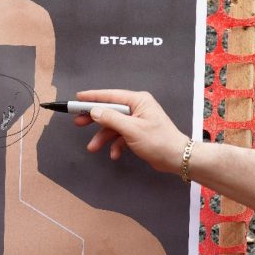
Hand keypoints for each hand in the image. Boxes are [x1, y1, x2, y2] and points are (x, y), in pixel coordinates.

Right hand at [73, 89, 188, 174]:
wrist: (176, 158)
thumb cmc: (157, 141)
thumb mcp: (131, 129)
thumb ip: (111, 119)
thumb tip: (94, 111)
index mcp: (138, 101)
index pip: (110, 95)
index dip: (93, 97)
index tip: (77, 98)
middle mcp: (137, 108)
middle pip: (110, 110)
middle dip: (94, 119)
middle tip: (78, 122)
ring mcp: (137, 121)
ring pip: (113, 125)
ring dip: (103, 137)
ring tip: (92, 147)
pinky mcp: (138, 133)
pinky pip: (121, 136)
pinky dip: (116, 145)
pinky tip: (114, 155)